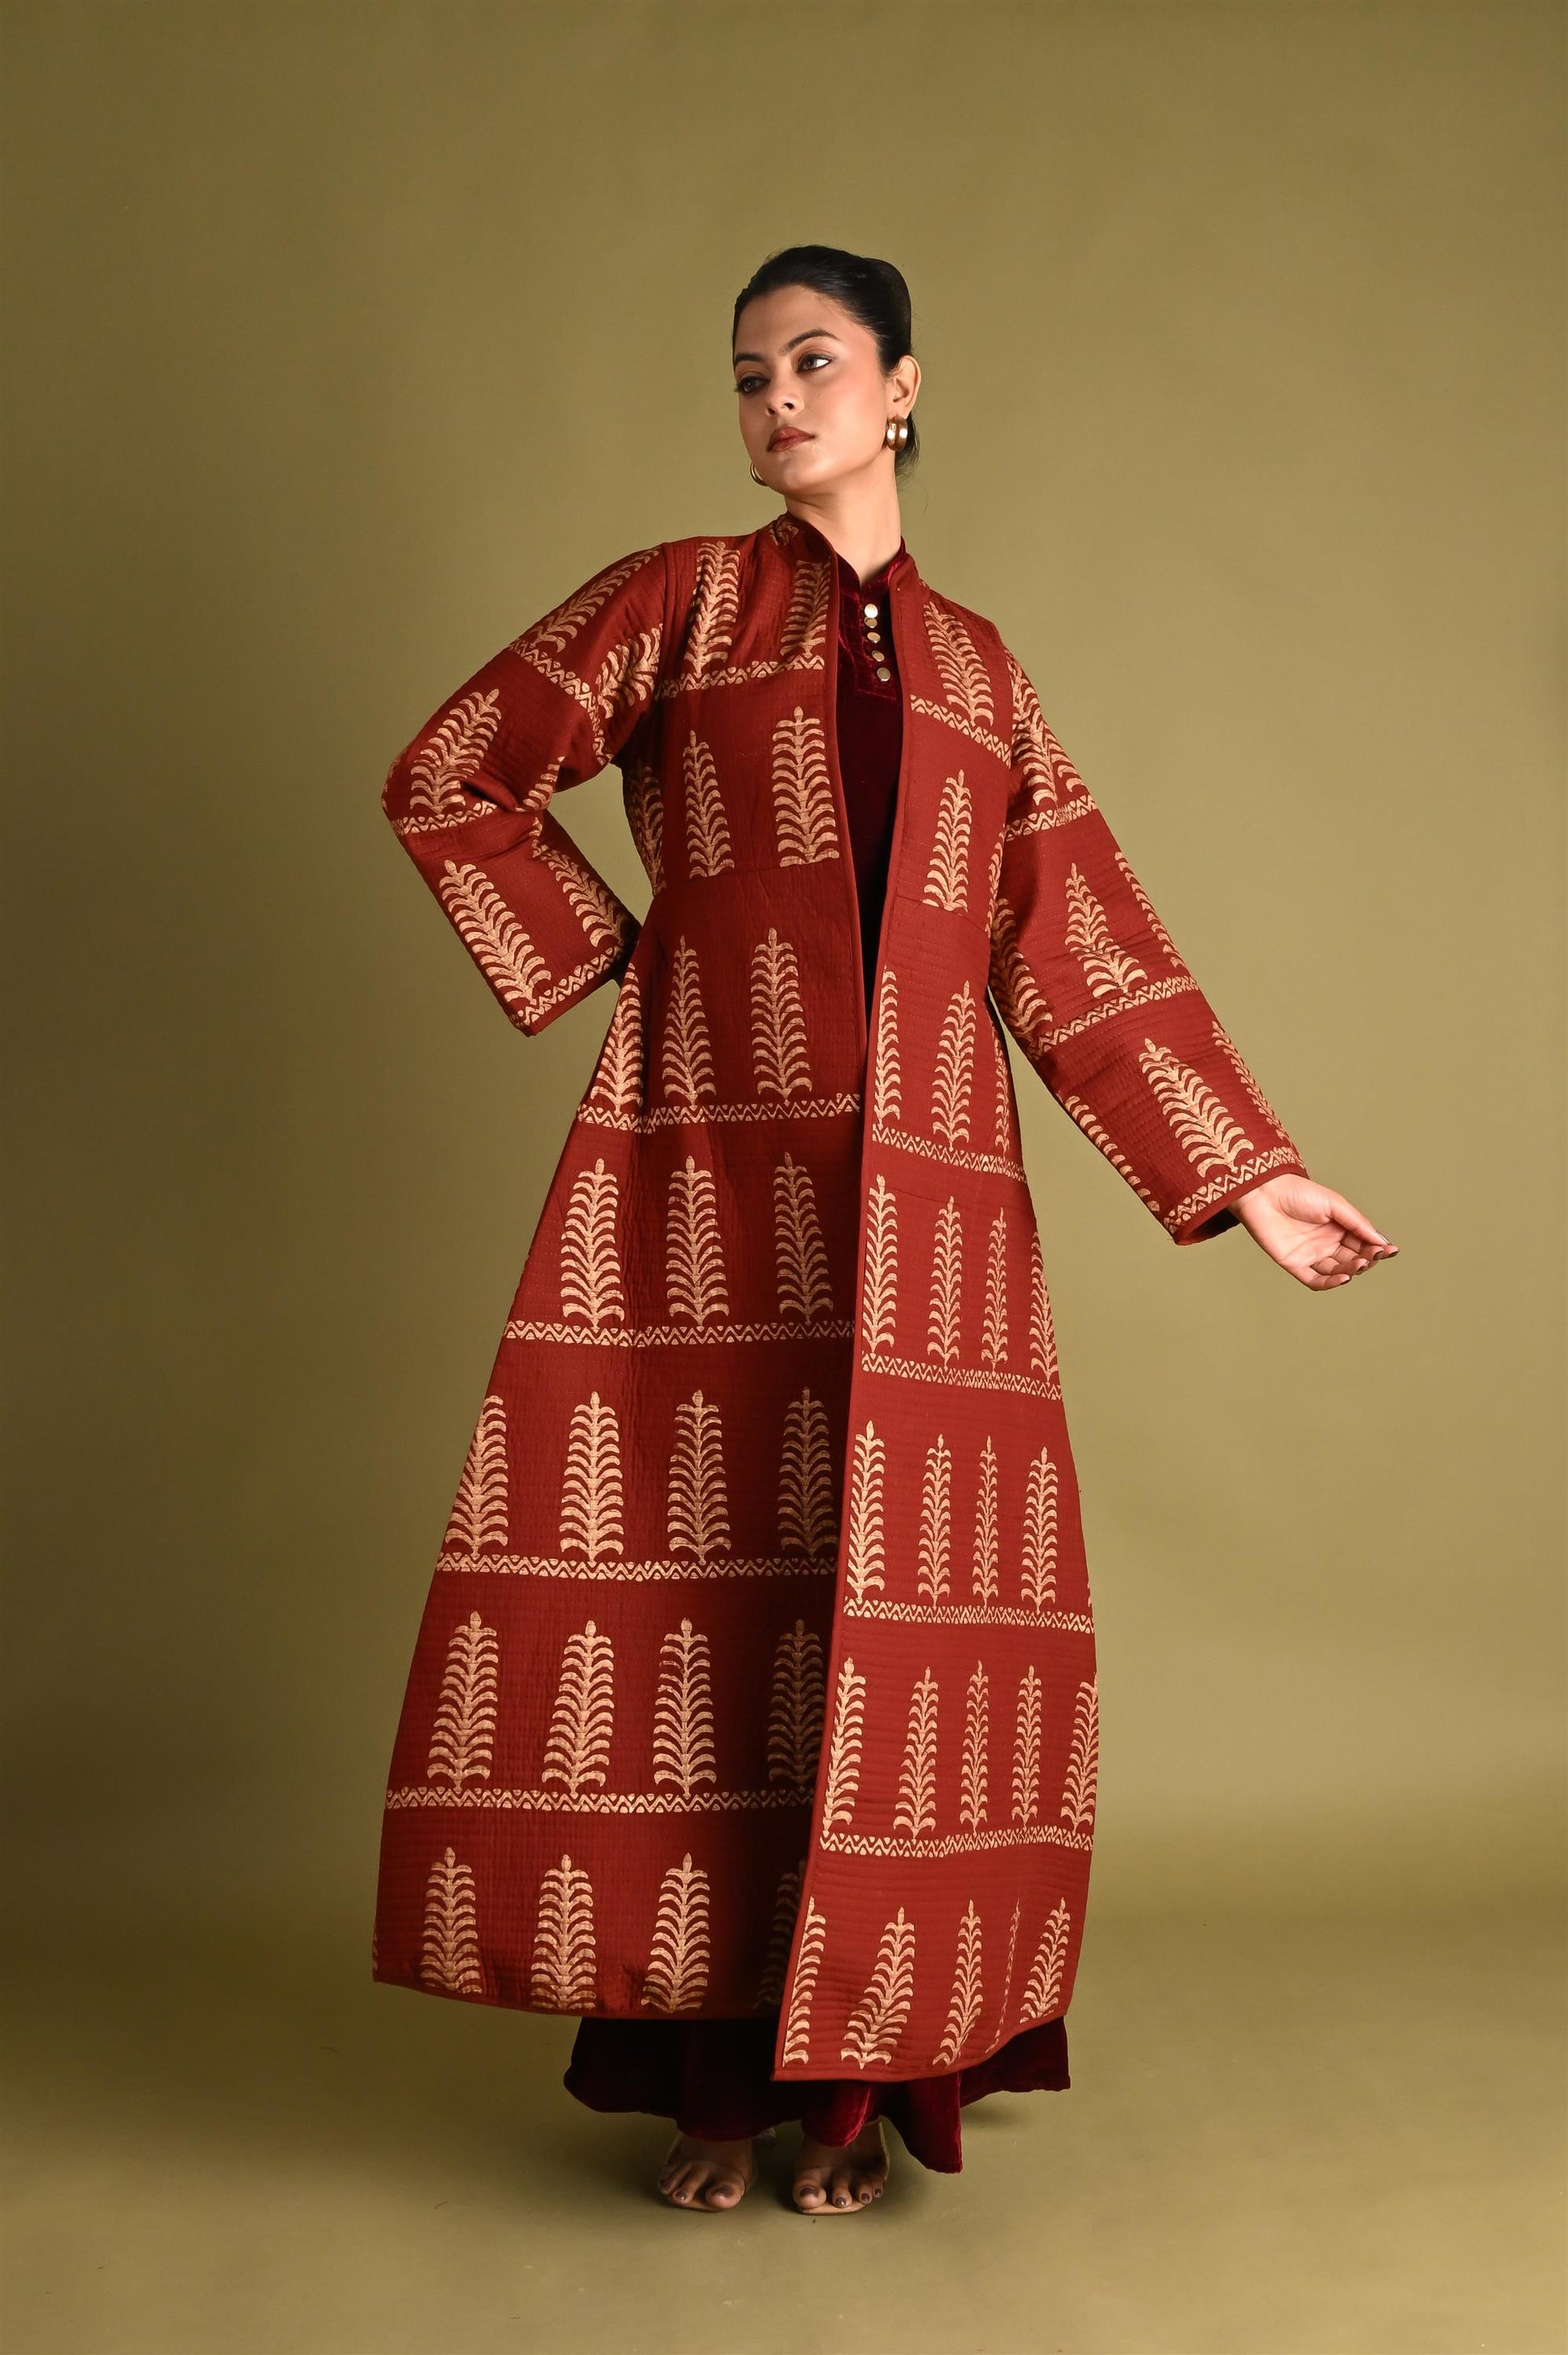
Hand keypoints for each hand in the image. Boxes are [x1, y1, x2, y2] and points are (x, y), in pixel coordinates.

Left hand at [1231, 1174, 1397, 1290]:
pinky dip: (1330, 1283)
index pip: (1363, 1244)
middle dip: (1366, 1260)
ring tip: (1360, 1265)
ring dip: (1351, 1271)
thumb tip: (1382, 1242)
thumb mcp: (1334, 1204)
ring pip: (1337, 1271)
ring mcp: (1311, 1255)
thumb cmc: (1298, 1193)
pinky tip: (1344, 1278)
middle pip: (1353, 1259)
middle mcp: (1327, 1243)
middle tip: (1372, 1256)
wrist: (1263, 1193)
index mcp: (1339, 1228)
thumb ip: (1357, 1223)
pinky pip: (1315, 1280)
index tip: (1390, 1251)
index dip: (1377, 1249)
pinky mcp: (1294, 1264)